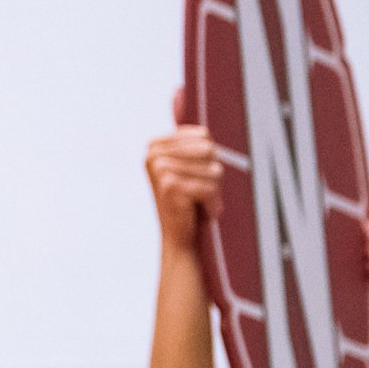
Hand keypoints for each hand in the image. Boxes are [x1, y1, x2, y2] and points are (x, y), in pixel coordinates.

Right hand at [146, 127, 222, 253]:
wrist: (177, 236)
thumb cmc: (188, 201)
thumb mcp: (189, 167)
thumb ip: (194, 145)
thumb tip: (202, 130)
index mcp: (155, 145)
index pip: (204, 135)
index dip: (211, 158)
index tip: (198, 176)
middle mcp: (153, 154)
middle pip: (210, 151)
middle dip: (213, 174)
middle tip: (201, 192)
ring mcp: (160, 169)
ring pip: (213, 170)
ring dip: (215, 191)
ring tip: (201, 203)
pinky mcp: (169, 186)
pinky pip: (210, 189)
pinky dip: (213, 204)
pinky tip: (203, 213)